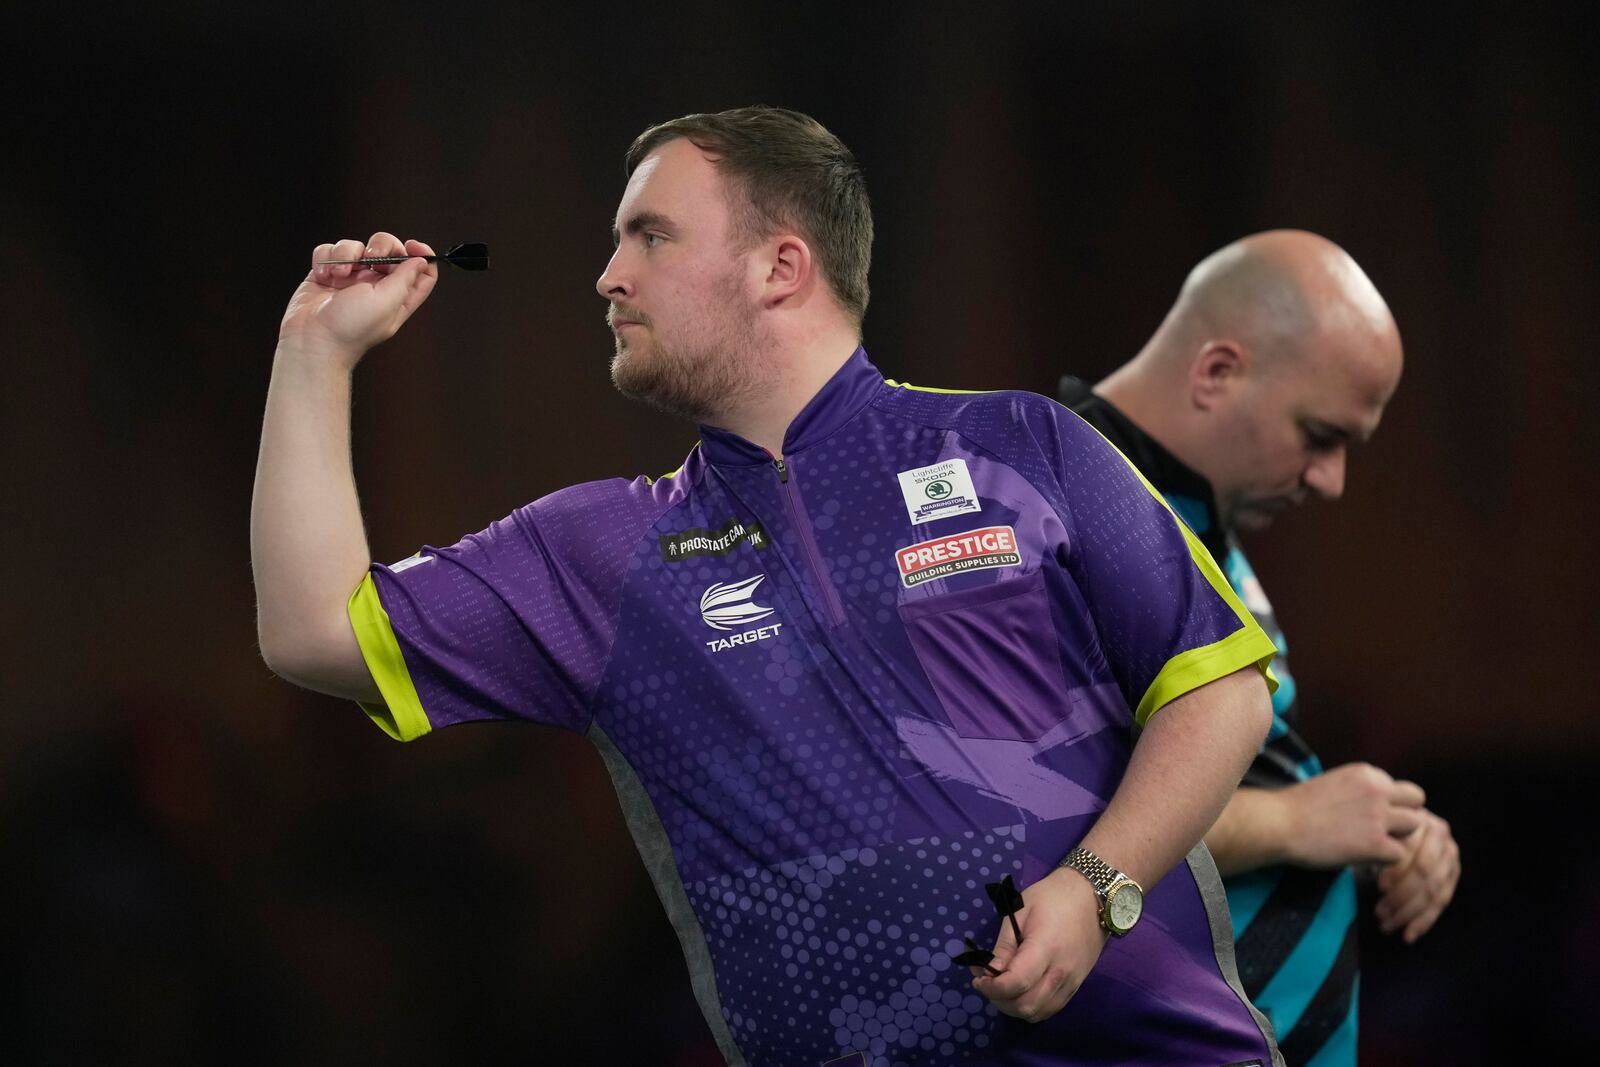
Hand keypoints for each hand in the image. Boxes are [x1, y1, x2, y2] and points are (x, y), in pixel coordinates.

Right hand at [278, 231, 438, 369]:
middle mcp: (376, 286)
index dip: (422, 255)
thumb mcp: (386, 302)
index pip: (422, 273)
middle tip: (371, 257)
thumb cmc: (349, 329)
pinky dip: (326, 258)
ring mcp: (351, 279)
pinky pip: (330, 251)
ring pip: (356, 247)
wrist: (310, 340)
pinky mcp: (327, 274)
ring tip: (338, 274)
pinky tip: (323, 276)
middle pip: (390, 250)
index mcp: (398, 297)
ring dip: (346, 254)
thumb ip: (406, 279)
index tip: (412, 246)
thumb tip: (421, 261)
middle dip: (381, 246)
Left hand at [970, 867, 1106, 1023]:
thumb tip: (988, 971)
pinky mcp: (1076, 986)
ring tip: (1002, 988)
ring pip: (1038, 1013)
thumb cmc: (1052, 897)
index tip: (978, 978)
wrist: (1092, 897)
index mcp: (1045, 949)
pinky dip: (1031, 1007)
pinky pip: (1050, 1009)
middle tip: (987, 983)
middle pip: (1026, 1005)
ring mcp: (1071, 983)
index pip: (1015, 984)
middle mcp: (1060, 973)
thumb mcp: (1020, 911)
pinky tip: (1021, 992)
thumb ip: (1004, 945)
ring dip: (1014, 1008)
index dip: (992, 988)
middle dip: (999, 1000)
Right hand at [1282, 762, 1425, 867]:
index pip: (1398, 786)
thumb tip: (1374, 804)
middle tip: (1385, 829)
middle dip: (1404, 815)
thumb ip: (1359, 789)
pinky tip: (1367, 858)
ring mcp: (1379, 817)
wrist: (1279, 823)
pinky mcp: (1376, 844)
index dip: (1389, 802)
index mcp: (1366, 773)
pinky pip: (1401, 854)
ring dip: (1399, 837)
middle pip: (1416, 801)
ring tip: (1376, 844)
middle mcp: (1378, 790)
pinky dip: (1386, 859)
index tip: (1369, 815)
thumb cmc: (1297, 806)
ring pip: (1415, 826)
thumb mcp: (1333, 782)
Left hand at [1375, 808, 1459, 942]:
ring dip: (1410, 913)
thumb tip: (1372, 873)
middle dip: (1402, 897)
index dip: (1398, 871)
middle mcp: (1442, 838)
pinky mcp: (1453, 876)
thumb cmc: (1382, 825)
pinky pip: (1441, 902)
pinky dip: (1424, 922)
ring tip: (1386, 925)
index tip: (1379, 887)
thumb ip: (1378, 846)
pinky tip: (1409, 935)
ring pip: (1434, 892)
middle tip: (1379, 913)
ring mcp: (1451, 858)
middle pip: (1425, 874)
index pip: (1413, 851)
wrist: (1402, 818)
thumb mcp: (1378, 829)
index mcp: (1422, 821)